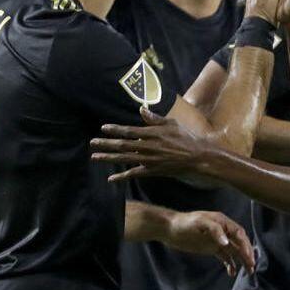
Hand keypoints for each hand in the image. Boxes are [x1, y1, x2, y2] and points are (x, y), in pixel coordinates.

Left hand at [91, 108, 214, 180]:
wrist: (196, 158)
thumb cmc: (185, 138)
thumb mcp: (171, 124)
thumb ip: (154, 118)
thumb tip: (141, 110)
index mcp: (152, 134)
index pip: (129, 131)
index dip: (115, 129)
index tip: (103, 128)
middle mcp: (148, 147)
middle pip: (122, 145)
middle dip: (106, 144)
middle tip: (92, 143)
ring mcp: (149, 160)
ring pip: (124, 159)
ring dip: (108, 158)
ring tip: (95, 157)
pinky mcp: (152, 171)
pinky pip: (134, 174)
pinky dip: (122, 177)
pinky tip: (111, 179)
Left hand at [166, 210, 255, 275]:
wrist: (170, 229)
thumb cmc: (184, 223)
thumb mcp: (200, 223)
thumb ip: (215, 230)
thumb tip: (227, 242)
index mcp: (223, 222)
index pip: (239, 234)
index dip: (245, 245)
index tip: (248, 256)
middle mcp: (223, 231)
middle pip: (240, 243)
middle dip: (247, 254)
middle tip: (251, 266)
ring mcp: (218, 240)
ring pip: (234, 250)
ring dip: (242, 260)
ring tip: (248, 271)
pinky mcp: (211, 248)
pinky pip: (225, 256)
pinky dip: (230, 264)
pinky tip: (232, 272)